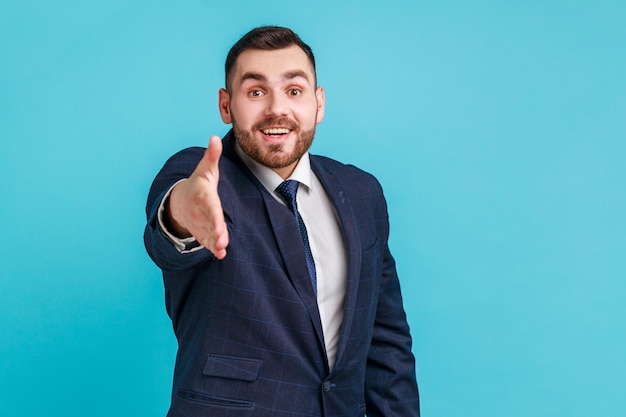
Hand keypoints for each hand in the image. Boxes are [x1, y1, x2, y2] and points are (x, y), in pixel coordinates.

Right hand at [167, 136, 228, 258]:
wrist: (181, 200)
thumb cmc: (199, 184)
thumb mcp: (206, 170)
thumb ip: (212, 156)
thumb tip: (214, 138)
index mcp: (204, 197)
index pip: (211, 207)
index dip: (215, 216)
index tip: (220, 225)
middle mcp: (202, 212)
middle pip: (210, 223)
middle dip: (215, 232)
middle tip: (222, 241)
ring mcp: (201, 224)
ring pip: (209, 234)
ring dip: (215, 242)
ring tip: (221, 249)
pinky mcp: (203, 232)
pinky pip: (207, 241)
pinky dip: (213, 248)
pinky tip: (220, 255)